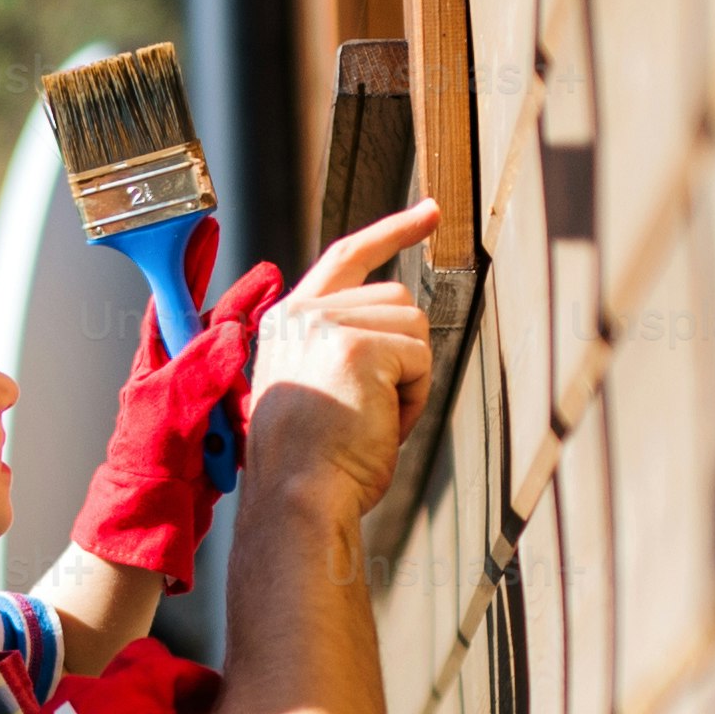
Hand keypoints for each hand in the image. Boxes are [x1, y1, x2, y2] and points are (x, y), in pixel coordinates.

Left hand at [72, 258, 287, 594]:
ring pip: (238, 352)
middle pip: (215, 317)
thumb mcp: (169, 413)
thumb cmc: (146, 467)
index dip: (190, 258)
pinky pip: (249, 385)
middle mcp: (178, 369)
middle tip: (269, 276)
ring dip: (262, 340)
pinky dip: (267, 377)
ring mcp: (198, 393)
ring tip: (284, 317)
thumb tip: (231, 330)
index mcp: (159, 358)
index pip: (175, 294)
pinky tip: (286, 373)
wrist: (150, 518)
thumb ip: (198, 372)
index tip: (204, 225)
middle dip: (244, 298)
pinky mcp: (218, 418)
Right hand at [252, 200, 440, 518]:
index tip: (427, 213)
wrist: (297, 500)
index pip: (346, 256)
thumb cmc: (310, 466)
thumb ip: (342, 345)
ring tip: (373, 419)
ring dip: (410, 379)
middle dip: (404, 356)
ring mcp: (327, 325)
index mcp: (287, 322)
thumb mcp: (315, 389)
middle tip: (374, 411)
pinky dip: (414, 399)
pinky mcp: (357, 346)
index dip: (391, 233)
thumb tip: (403, 326)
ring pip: (413, 325)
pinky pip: (420, 357)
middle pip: (396, 299)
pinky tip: (381, 425)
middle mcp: (302, 313)